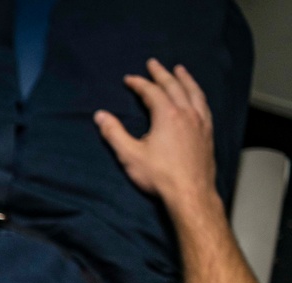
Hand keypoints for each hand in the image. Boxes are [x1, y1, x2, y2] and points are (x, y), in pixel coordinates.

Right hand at [94, 58, 216, 211]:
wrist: (190, 193)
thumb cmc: (159, 176)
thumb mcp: (130, 155)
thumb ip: (114, 133)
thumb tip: (100, 115)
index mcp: (167, 115)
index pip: (151, 92)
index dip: (139, 83)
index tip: (129, 79)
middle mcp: (187, 113)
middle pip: (174, 86)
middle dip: (162, 73)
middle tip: (153, 63)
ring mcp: (200, 122)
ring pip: (194, 92)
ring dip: (185, 79)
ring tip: (180, 70)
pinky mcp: (208, 133)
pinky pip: (204, 105)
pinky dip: (198, 95)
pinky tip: (196, 97)